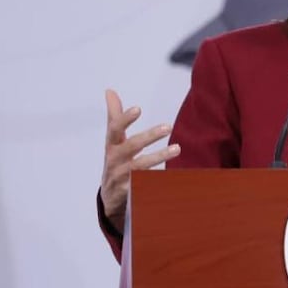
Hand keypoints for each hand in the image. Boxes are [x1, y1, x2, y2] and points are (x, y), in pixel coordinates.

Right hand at [100, 89, 179, 223]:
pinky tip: (173, 175)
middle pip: (131, 147)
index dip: (124, 119)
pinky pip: (145, 184)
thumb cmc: (115, 160)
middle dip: (148, 136)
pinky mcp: (131, 191)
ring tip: (178, 148)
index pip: (114, 129)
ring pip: (140, 166)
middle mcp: (114, 160)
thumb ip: (114, 116)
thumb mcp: (113, 140)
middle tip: (168, 126)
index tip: (138, 108)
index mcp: (111, 145)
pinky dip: (157, 179)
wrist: (110, 196)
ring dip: (159, 156)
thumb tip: (110, 91)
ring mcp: (122, 176)